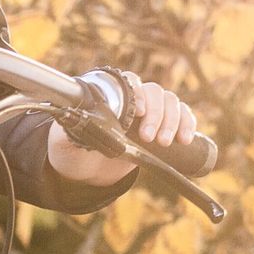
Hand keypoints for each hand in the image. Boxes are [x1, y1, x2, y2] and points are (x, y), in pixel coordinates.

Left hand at [48, 75, 204, 188]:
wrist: (88, 171)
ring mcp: (151, 112)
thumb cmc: (74, 151)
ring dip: (173, 121)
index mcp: (112, 95)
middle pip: (156, 92)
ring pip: (172, 103)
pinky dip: (188, 124)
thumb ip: (68, 128)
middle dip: (157, 114)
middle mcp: (134, 99)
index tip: (139, 113)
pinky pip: (184, 117)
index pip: (131, 82)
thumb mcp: (64, 140)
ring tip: (166, 143)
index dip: (139, 94)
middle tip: (149, 137)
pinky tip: (186, 139)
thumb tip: (73, 116)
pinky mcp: (164, 127)